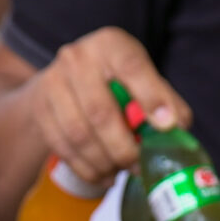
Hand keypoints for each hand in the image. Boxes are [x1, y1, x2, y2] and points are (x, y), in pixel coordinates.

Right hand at [34, 27, 186, 188]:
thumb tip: (178, 129)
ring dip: (104, 162)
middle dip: (123, 147)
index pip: (132, 68)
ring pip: (79, 135)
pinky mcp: (41, 110)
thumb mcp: (141, 79)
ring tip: (120, 172)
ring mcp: (54, 83)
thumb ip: (164, 100)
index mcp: (111, 45)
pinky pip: (64, 148)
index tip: (167, 126)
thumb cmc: (114, 83)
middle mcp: (78, 58)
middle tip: (138, 165)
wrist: (63, 82)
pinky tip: (103, 175)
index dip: (151, 98)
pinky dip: (87, 169)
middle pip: (100, 112)